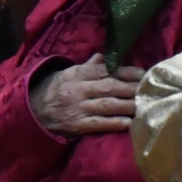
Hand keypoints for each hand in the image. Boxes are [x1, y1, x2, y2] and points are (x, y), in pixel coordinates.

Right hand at [28, 53, 145, 134]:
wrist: (31, 112)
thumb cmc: (52, 91)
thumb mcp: (65, 74)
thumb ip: (86, 67)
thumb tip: (104, 57)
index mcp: (76, 75)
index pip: (104, 70)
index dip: (125, 72)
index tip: (143, 73)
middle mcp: (77, 90)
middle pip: (110, 87)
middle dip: (132, 88)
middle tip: (151, 89)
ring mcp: (77, 108)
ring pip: (108, 104)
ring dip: (129, 105)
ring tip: (145, 105)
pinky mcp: (77, 125)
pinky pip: (99, 123)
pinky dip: (115, 122)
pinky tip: (129, 122)